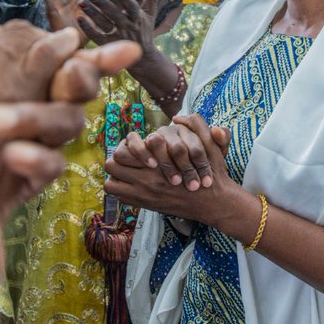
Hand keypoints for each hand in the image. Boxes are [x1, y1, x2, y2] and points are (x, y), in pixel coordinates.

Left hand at [78, 0, 161, 49]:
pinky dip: (88, 29)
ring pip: (103, 24)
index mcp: (138, 18)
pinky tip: (80, 19)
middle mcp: (128, 27)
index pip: (131, 6)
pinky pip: (96, 36)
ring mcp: (118, 37)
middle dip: (103, 3)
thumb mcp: (150, 13)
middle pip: (114, 14)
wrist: (144, 58)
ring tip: (81, 3)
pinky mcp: (108, 46)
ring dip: (92, 13)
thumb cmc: (145, 30)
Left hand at [106, 113, 234, 220]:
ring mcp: (144, 196)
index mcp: (160, 162)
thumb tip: (177, 117)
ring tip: (128, 171)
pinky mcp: (146, 206)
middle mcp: (148, 180)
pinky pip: (120, 198)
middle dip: (118, 158)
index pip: (124, 150)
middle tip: (128, 157)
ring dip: (116, 176)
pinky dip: (123, 190)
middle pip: (112, 165)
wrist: (214, 203)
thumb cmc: (211, 172)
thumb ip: (197, 125)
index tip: (136, 145)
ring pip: (110, 184)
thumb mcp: (211, 145)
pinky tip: (135, 184)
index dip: (127, 144)